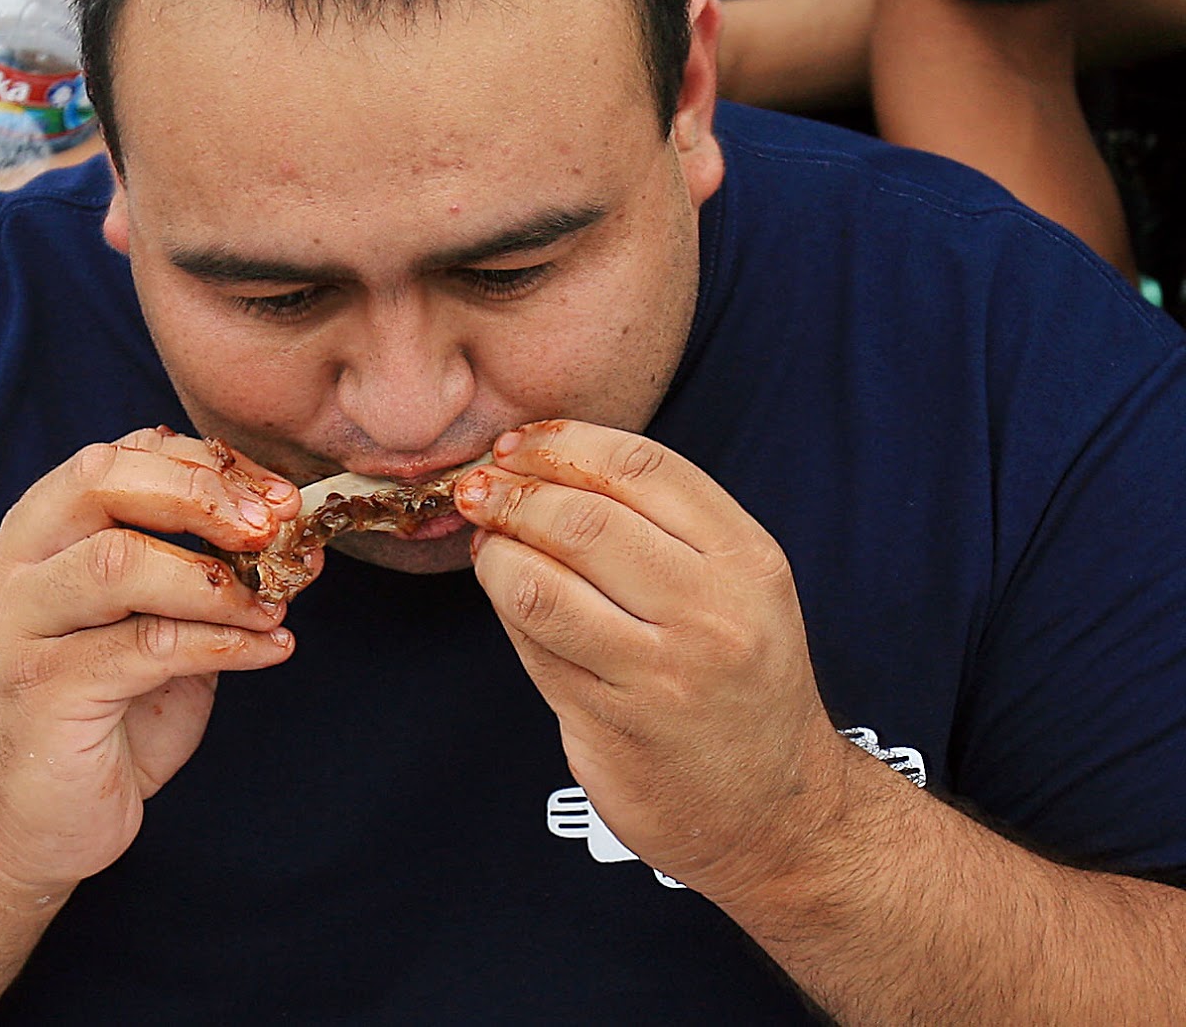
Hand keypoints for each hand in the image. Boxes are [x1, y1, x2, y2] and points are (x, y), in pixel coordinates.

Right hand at [0, 427, 300, 895]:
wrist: (33, 822)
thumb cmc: (104, 713)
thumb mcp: (154, 623)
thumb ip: (200, 572)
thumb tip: (291, 531)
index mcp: (34, 534)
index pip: (116, 458)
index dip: (204, 464)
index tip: (276, 495)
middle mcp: (10, 568)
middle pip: (102, 484)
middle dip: (204, 495)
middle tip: (274, 528)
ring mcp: (14, 628)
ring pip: (118, 562)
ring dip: (214, 578)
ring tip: (273, 602)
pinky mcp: (40, 692)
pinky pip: (144, 647)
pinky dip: (222, 641)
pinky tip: (270, 648)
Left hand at [455, 419, 851, 902]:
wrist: (777, 812)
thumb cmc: (739, 681)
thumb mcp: (737, 587)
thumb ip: (657, 525)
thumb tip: (534, 464)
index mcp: (747, 561)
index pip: (642, 468)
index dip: (561, 443)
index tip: (516, 444)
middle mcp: (713, 614)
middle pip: (582, 520)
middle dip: (512, 493)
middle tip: (477, 488)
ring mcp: (663, 676)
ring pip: (541, 585)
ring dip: (494, 552)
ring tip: (486, 541)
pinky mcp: (615, 726)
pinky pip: (534, 648)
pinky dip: (503, 608)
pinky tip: (504, 593)